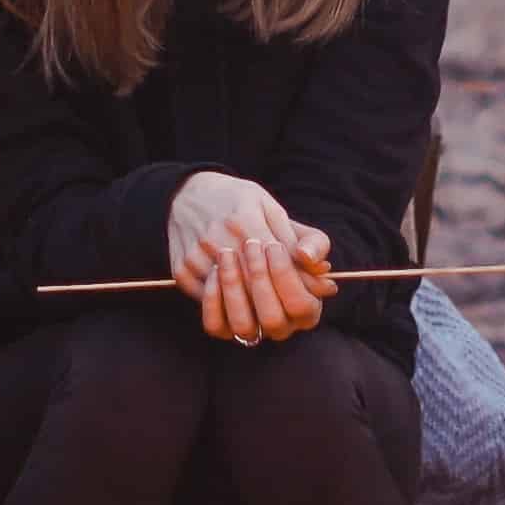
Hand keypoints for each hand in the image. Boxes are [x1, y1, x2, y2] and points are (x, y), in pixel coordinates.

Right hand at [166, 171, 332, 344]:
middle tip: (290, 300)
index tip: (314, 289)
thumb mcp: (273, 209)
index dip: (301, 285)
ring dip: (255, 311)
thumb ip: (304, 239)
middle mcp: (218, 241)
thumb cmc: (238, 202)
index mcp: (245, 221)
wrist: (186, 193)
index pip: (280, 269)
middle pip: (256, 293)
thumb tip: (324, 271)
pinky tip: (241, 297)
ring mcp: (196, 260)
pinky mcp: (181, 273)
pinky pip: (209, 308)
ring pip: (232, 308)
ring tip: (267, 302)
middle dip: (280, 301)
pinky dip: (230, 309)